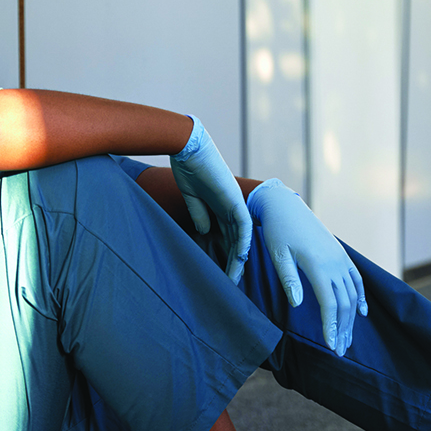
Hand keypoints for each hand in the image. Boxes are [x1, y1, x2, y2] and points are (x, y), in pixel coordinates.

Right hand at [170, 115, 251, 283]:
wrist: (188, 147)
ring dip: (238, 258)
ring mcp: (234, 203)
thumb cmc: (187, 167)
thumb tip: (205, 231)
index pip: (225, 235)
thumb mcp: (192, 196)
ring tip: (233, 279)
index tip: (219, 273)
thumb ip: (199, 213)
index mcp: (220, 205)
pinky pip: (243, 224)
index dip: (223, 254)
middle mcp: (230, 206)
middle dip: (232, 262)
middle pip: (235, 240)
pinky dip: (243, 241)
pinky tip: (241, 257)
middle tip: (229, 284)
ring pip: (240, 237)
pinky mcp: (234, 199)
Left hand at [247, 179, 367, 355]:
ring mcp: (340, 258)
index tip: (331, 346)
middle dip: (343, 328)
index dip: (331, 326)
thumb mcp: (278, 255)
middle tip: (339, 351)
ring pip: (352, 294)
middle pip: (345, 303)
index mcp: (318, 265)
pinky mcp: (340, 255)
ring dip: (351, 318)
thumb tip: (300, 305)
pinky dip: (361, 297)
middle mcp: (334, 263)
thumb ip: (289, 279)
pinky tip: (362, 313)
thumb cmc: (277, 231)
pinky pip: (356, 279)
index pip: (330, 303)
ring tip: (346, 338)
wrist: (286, 206)